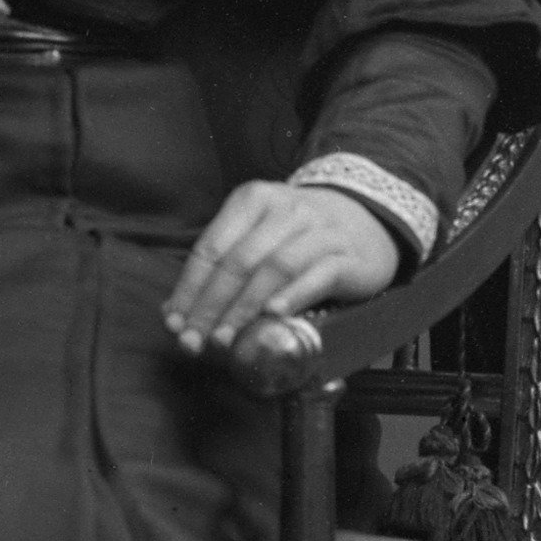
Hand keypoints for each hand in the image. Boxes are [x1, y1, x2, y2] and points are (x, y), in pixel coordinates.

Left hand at [165, 182, 399, 394]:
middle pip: (239, 260)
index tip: (175, 324)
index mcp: (254, 200)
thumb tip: (174, 315)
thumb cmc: (299, 237)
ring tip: (226, 338)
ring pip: (275, 267)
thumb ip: (221, 269)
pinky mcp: (349, 255)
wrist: (366, 220)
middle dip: (211, 305)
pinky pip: (318, 275)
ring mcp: (320, 230)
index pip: (211, 247)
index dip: (190, 289)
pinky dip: (294, 295)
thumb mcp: (259, 238)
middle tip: (196, 340)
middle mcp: (286, 209)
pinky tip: (274, 315)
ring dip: (245, 307)